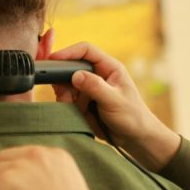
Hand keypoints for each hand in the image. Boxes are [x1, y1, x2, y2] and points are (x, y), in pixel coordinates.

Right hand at [49, 42, 180, 171]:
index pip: (86, 51)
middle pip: (72, 68)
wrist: (135, 138)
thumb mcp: (114, 101)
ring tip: (78, 109)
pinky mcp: (84, 102)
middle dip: (64, 81)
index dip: (68, 52)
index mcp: (109, 67)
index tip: (54, 60)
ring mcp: (90, 89)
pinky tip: (78, 114)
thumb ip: (95, 87)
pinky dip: (68, 106)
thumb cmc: (132, 117)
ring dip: (67, 97)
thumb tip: (75, 75)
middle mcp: (98, 75)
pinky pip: (68, 99)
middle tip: (62, 94)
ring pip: (67, 86)